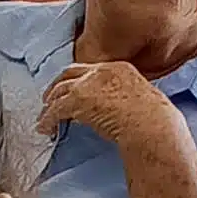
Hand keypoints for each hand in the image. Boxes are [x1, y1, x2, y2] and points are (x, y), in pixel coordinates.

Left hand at [37, 56, 181, 155]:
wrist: (151, 124)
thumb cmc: (153, 120)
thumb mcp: (139, 101)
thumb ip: (123, 100)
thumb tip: (110, 112)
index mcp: (119, 68)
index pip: (91, 71)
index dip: (79, 80)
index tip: (73, 90)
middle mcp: (101, 71)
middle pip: (69, 74)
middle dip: (57, 86)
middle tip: (49, 99)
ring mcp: (87, 84)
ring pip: (59, 91)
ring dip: (49, 105)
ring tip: (44, 117)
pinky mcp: (77, 99)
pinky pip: (55, 110)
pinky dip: (47, 120)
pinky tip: (45, 129)